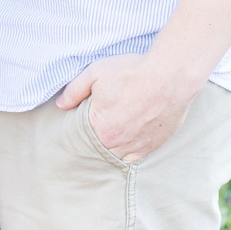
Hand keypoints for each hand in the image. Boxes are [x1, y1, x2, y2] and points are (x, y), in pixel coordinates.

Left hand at [55, 53, 201, 162]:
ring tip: (108, 136)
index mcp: (102, 128)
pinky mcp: (155, 145)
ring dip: (111, 149)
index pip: (83, 138)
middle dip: (94, 141)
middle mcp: (120, 143)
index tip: (80, 125)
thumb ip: (74, 91)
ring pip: (118, 156)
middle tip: (94, 128)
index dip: (79, 131)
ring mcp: (139, 146)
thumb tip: (60, 105)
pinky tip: (124, 143)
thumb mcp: (95, 73)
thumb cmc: (131, 72)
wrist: (170, 76)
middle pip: (100, 149)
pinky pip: (136, 157)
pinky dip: (128, 152)